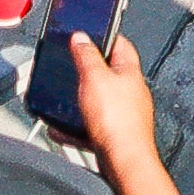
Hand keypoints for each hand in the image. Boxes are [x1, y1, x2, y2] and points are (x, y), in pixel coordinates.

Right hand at [62, 24, 162, 168]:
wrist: (124, 162)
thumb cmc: (117, 121)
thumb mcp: (94, 78)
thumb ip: (86, 56)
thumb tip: (82, 37)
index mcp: (130, 72)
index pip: (120, 43)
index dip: (104, 35)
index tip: (89, 32)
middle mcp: (131, 92)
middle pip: (108, 73)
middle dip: (88, 71)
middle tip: (71, 69)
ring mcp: (125, 114)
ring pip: (99, 101)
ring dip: (79, 101)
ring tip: (64, 101)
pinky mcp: (116, 134)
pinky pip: (92, 126)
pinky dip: (76, 126)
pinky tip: (62, 129)